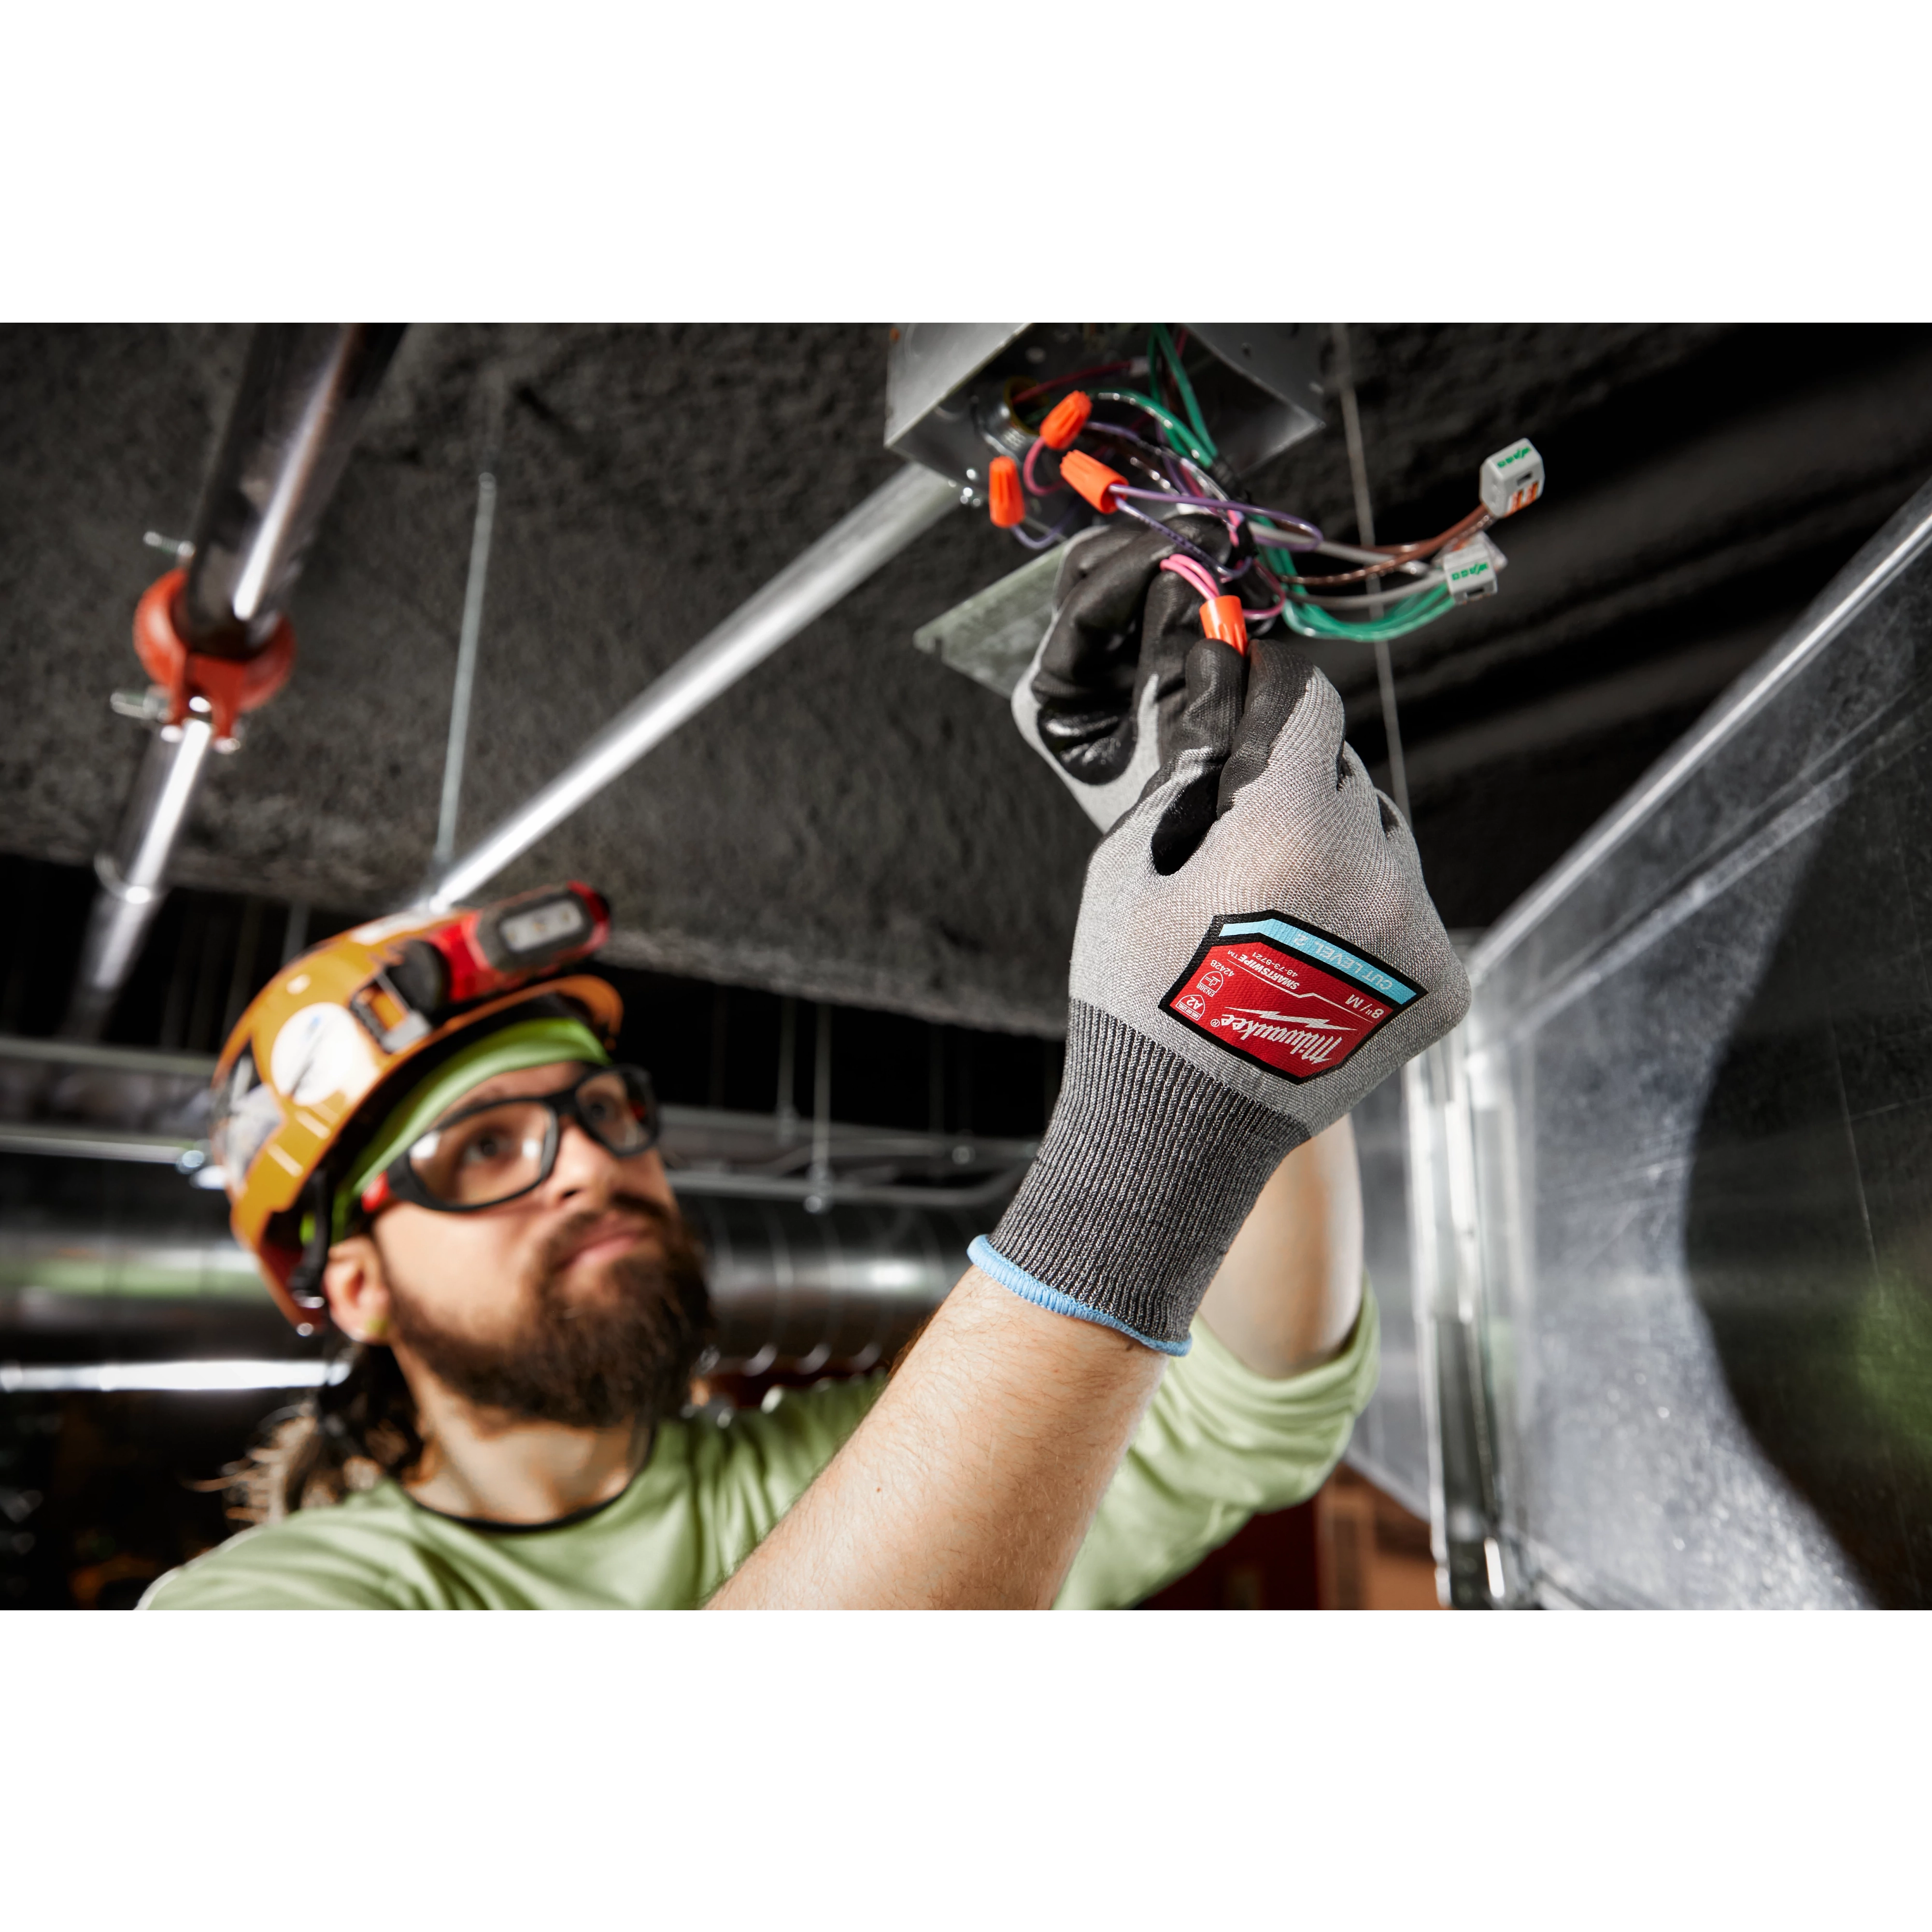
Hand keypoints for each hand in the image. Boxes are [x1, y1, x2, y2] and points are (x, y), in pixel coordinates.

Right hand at [975, 622, 1467, 1352]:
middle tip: (1244, 836)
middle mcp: (1377, 875)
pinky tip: (1312, 958)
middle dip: (1298, 787)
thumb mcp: (1128, 866)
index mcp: (1294, 833)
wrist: (1178, 1138)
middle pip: (1348, 776)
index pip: (1312, 705)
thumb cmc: (1135, 999)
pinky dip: (1369, 918)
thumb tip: (1231, 724)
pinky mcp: (1446, 986)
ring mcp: (1422, 935)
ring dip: (1341, 851)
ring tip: (1276, 912)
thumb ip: (1190, 780)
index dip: (1277, 690)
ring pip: (1386, 842)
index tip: (1258, 688)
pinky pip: (1411, 911)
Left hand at [1010, 515, 1234, 831]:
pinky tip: (1245, 591)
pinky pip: (1179, 613)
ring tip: (1240, 565)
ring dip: (1190, 571)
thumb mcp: (1174, 726)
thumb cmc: (1179, 818)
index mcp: (1051, 696)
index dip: (1138, 563)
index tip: (1194, 542)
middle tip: (1221, 544)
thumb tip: (1191, 570)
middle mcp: (1074, 676)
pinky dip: (1209, 598)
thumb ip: (1175, 644)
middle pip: (1101, 579)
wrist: (1216, 875)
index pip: (1081, 603)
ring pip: (1142, 589)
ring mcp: (1116, 671)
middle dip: (1160, 555)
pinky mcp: (1161, 670)